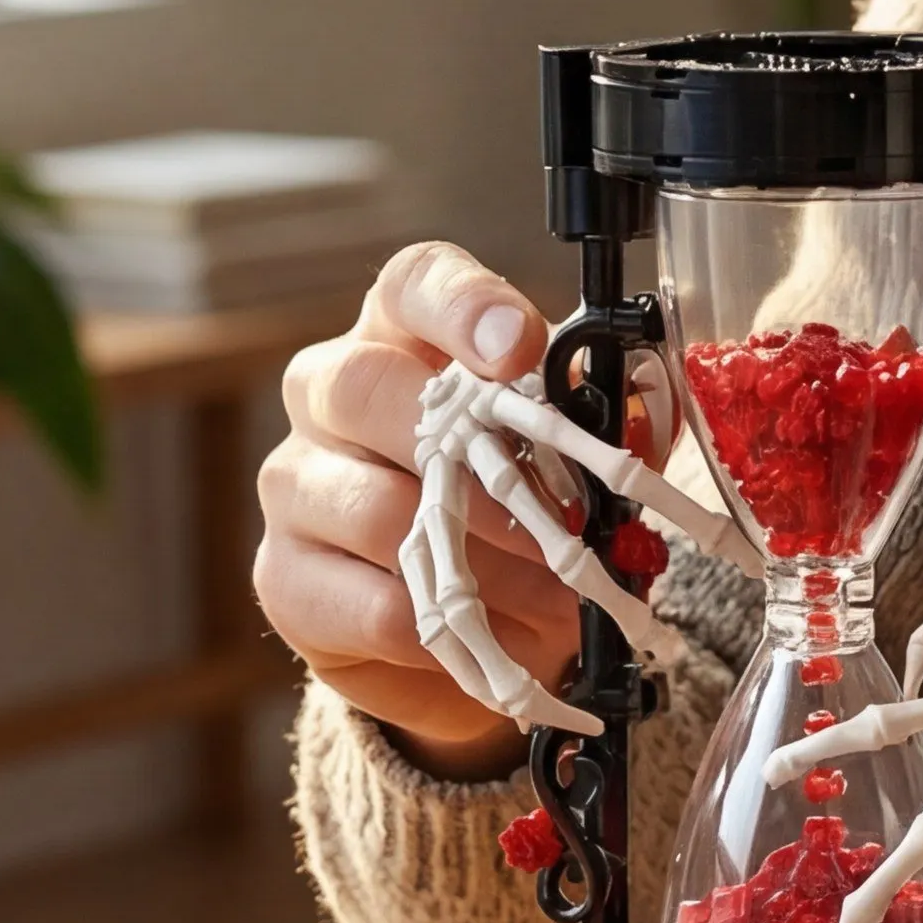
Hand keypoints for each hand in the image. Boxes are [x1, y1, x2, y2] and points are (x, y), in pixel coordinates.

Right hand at [255, 242, 562, 776]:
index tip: (521, 346)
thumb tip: (637, 415)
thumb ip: (602, 420)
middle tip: (567, 518)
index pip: (414, 284)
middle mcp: (329, 391)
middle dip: (481, 461)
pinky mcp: (285, 577)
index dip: (464, 306)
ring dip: (492, 565)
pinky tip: (513, 638)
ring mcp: (295, 483)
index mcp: (404, 332)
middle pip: (367, 386)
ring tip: (563, 600)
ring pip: (378, 510)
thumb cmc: (518, 500)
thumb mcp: (571, 449)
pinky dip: (460, 629)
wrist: (460, 616)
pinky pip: (375, 606)